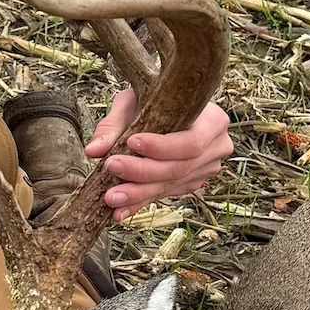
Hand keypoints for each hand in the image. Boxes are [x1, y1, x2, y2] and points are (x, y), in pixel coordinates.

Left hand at [85, 88, 232, 221]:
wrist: (169, 108)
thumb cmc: (154, 98)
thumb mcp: (135, 101)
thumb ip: (114, 124)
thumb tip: (94, 150)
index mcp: (213, 121)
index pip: (191, 141)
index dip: (162, 147)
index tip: (132, 142)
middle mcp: (216, 148)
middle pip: (180, 168)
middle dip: (142, 172)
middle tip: (111, 168)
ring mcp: (206, 170)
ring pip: (171, 185)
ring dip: (138, 194)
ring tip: (111, 197)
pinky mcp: (191, 184)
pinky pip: (164, 195)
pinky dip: (140, 203)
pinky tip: (119, 211)